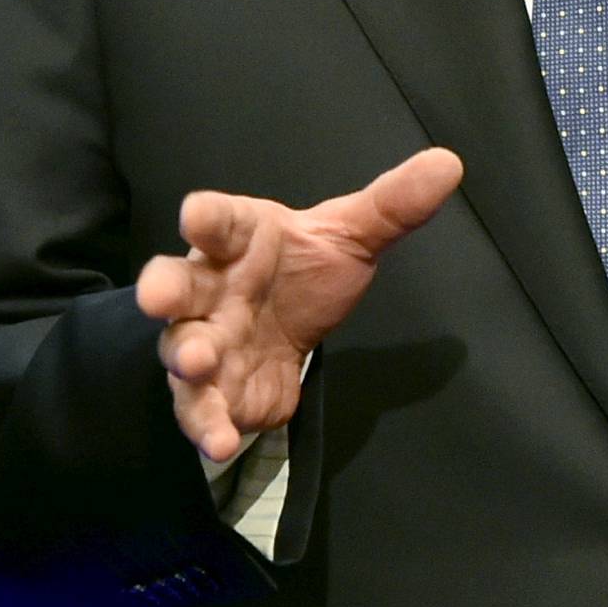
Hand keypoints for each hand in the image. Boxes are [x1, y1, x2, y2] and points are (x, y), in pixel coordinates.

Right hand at [135, 146, 461, 461]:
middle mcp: (211, 288)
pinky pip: (203, 410)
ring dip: (187, 359)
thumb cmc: (304, 268)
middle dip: (164, 289)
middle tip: (159, 297)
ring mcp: (206, 342)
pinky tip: (221, 442)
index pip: (218, 219)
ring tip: (198, 365)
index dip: (206, 216)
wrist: (287, 325)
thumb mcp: (350, 235)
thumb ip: (392, 206)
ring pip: (182, 350)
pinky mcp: (218, 393)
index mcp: (239, 238)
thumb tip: (448, 164)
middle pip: (177, 283)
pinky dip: (208, 426)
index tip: (196, 215)